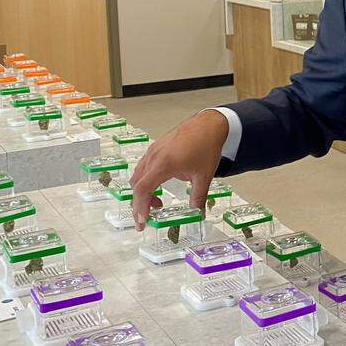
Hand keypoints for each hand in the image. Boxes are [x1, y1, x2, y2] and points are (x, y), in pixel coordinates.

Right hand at [129, 110, 227, 230]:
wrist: (208, 124)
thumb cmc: (206, 146)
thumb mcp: (204, 176)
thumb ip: (198, 198)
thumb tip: (198, 215)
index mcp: (164, 164)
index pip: (143, 190)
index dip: (140, 207)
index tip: (142, 221)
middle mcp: (154, 157)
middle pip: (136, 185)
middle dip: (138, 204)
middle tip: (146, 219)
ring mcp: (153, 151)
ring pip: (138, 176)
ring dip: (143, 193)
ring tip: (157, 204)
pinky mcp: (155, 148)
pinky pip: (143, 167)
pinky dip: (145, 181)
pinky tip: (157, 187)